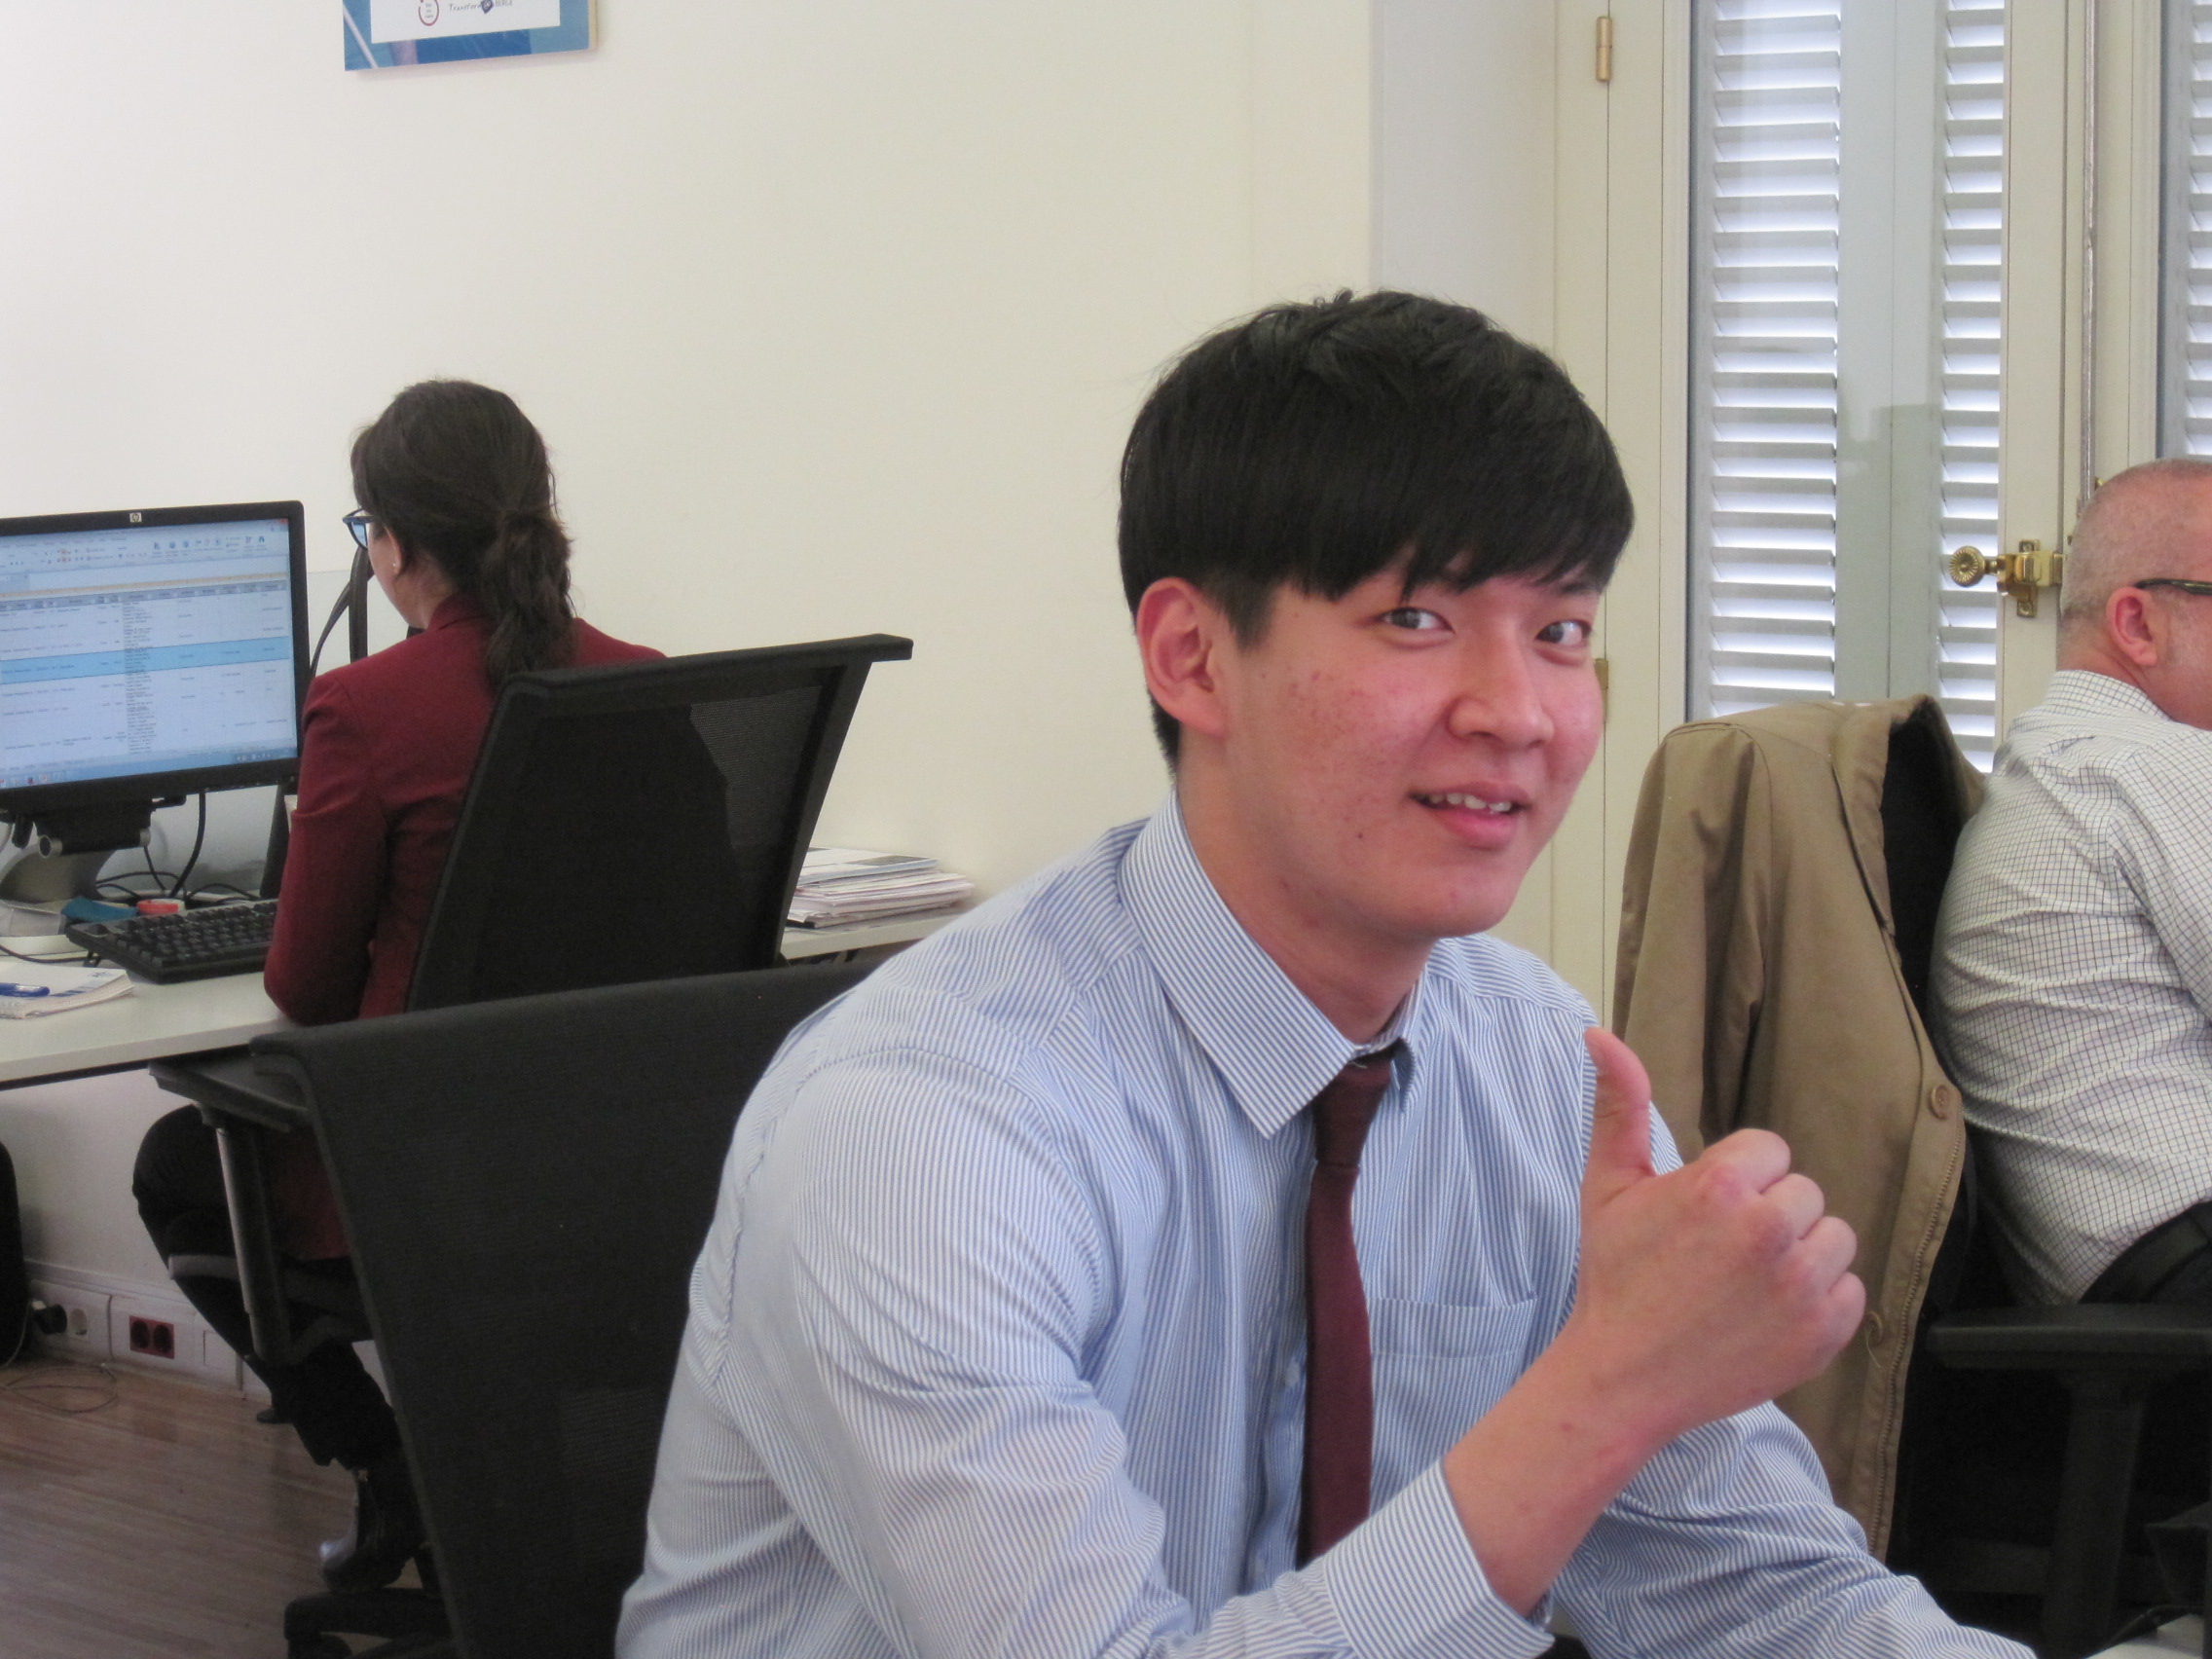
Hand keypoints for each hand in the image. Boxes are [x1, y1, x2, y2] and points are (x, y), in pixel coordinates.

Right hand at [1562, 1027, 1863, 1446]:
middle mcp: (1769, 1231)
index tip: (1705, 1215)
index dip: (1736, 1180)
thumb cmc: (1615, 1277)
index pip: (1770, 1151)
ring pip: (1834, 1238)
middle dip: (1768, 1215)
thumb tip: (1600, 1035)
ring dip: (1800, 1255)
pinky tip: (1769, 1312)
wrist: (1624, 1377)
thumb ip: (1620, 1105)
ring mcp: (1802, 1287)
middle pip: (1803, 1193)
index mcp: (1720, 1187)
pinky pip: (1851, 1290)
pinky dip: (1820, 1301)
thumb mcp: (1608, 1185)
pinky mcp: (1825, 1333)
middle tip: (1720, 1254)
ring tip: (1748, 1282)